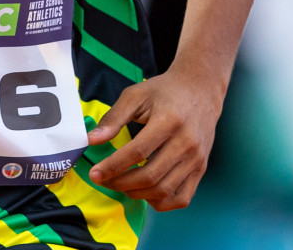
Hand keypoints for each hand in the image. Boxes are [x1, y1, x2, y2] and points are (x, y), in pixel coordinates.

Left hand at [85, 63, 225, 210]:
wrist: (200, 90)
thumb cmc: (164, 92)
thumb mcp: (135, 95)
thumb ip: (113, 118)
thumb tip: (91, 140)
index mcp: (169, 121)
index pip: (137, 152)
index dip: (113, 166)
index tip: (94, 173)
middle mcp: (186, 143)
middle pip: (150, 176)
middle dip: (120, 183)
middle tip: (103, 180)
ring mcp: (196, 159)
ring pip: (163, 191)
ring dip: (136, 194)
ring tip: (120, 184)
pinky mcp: (201, 169)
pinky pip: (182, 198)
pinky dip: (160, 202)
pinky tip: (145, 192)